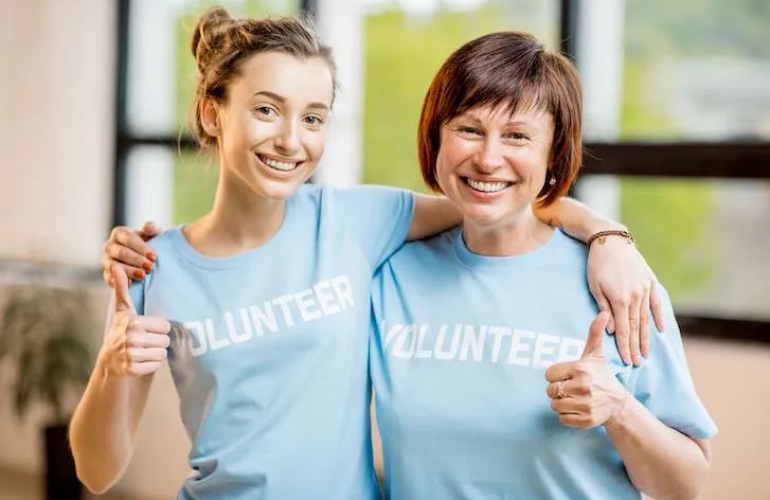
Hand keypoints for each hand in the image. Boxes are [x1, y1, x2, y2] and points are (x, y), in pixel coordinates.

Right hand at [98, 265, 170, 376]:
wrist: (109, 360)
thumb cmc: (121, 331)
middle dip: (157, 342)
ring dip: (155, 354)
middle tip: (144, 342)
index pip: (165, 326)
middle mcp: (131, 338)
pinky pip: (156, 366)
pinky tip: (140, 361)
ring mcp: (131, 355)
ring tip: (142, 351)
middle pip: (166, 341)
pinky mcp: (132, 369)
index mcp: (133, 322)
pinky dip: (151, 366)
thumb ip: (122, 288)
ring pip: (162, 354)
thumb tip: (115, 266)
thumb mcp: (123, 310)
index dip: (157, 329)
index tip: (145, 330)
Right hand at [102, 221, 160, 286]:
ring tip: (143, 276)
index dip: (141, 247)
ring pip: (114, 266)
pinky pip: (109, 278)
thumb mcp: (154, 235)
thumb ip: (152, 229)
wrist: (146, 260)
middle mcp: (109, 246)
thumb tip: (147, 228)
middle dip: (136, 260)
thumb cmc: (150, 244)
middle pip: (120, 252)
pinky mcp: (107, 274)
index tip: (154, 257)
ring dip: (129, 271)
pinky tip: (131, 284)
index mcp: (119, 233)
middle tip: (150, 267)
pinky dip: (118, 282)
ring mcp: (106, 261)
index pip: (128, 238)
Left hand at [545, 312, 629, 428]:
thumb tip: (603, 313)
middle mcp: (583, 386)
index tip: (567, 376)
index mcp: (581, 369)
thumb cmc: (601, 376)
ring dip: (561, 403)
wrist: (618, 404)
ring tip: (573, 398)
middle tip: (570, 389)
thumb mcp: (595, 355)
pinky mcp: (586, 420)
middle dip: (557, 390)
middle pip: (550, 390)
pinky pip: (562, 419)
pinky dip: (567, 416)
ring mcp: (585, 404)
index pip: (549, 374)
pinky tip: (578, 409)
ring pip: (554, 405)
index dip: (556, 376)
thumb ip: (594, 334)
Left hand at [587, 236, 663, 365]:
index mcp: (620, 300)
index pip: (624, 330)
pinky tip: (660, 330)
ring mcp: (645, 289)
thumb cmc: (597, 265)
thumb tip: (613, 330)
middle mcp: (635, 296)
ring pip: (647, 318)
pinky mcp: (650, 282)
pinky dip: (658, 317)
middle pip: (637, 328)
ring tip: (647, 353)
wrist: (610, 241)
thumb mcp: (595, 287)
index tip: (628, 361)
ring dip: (647, 337)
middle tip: (637, 364)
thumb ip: (604, 310)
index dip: (625, 347)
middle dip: (636, 347)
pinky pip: (656, 303)